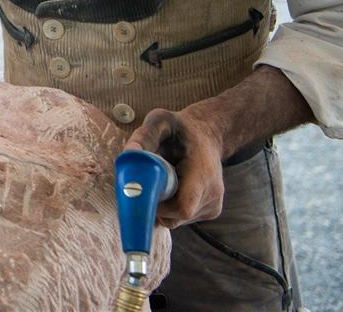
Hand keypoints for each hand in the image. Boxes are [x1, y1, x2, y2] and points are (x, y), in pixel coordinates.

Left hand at [124, 107, 225, 227]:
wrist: (207, 135)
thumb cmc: (179, 128)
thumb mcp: (160, 122)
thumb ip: (145, 137)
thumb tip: (129, 154)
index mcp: (202, 173)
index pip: (182, 208)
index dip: (158, 208)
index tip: (142, 193)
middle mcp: (212, 193)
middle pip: (176, 217)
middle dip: (155, 205)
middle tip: (147, 183)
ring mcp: (213, 205)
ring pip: (177, 219)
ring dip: (162, 206)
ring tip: (163, 181)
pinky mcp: (211, 211)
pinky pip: (182, 218)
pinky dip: (170, 208)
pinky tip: (172, 188)